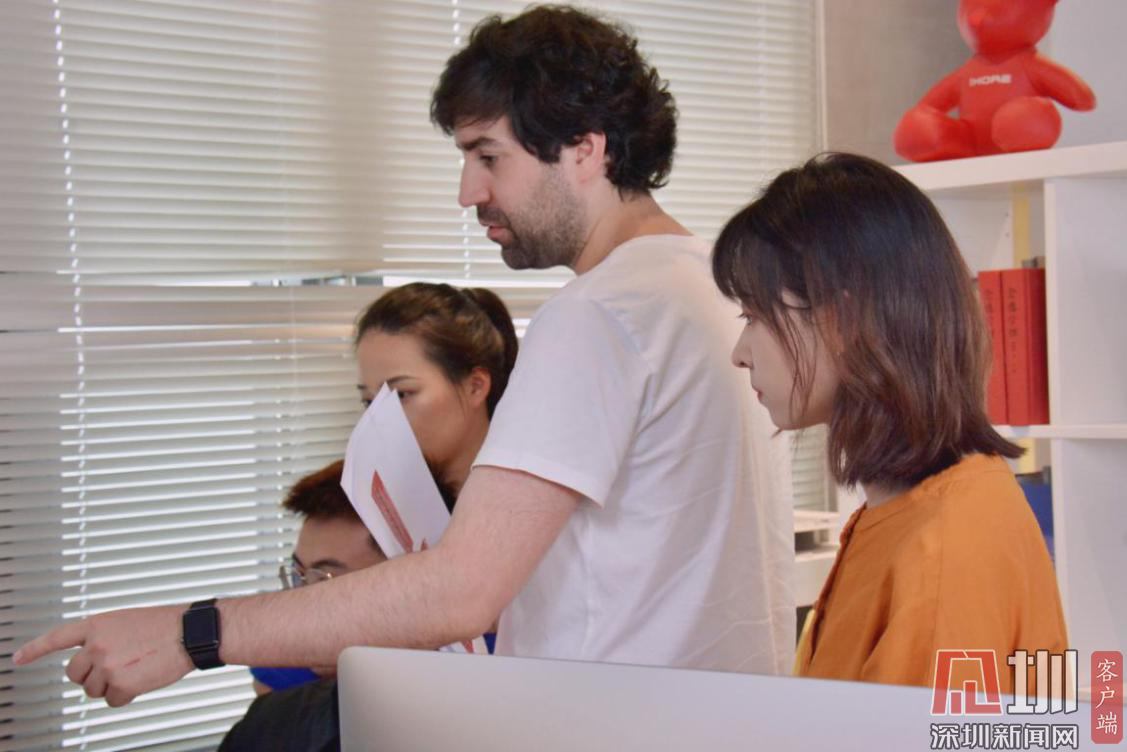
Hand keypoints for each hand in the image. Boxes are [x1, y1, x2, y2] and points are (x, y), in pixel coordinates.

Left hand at [13, 605, 193, 706]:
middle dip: (90, 675)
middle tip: (113, 670)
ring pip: (93, 689)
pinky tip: (141, 681)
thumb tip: (96, 659)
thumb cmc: (166, 625)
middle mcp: (97, 645)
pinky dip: (126, 696)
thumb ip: (106, 636)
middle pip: (74, 673)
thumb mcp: (128, 620)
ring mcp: (107, 665)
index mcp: (98, 625)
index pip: (57, 638)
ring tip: (133, 671)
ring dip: (111, 686)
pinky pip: (113, 700)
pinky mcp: (121, 684)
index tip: (18, 657)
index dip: (35, 649)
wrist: (189, 633)